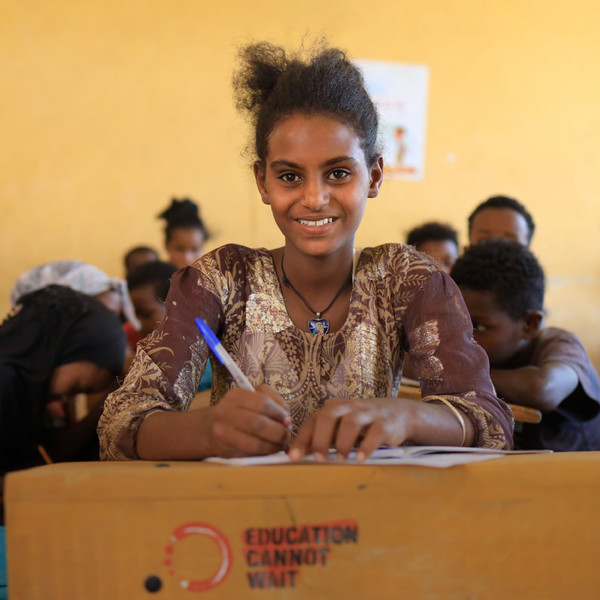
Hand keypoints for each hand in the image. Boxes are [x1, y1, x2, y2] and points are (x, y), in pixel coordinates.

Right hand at [207, 384, 291, 457]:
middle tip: (287, 435)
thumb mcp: (254, 397)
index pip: (262, 403)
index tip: (287, 419)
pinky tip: (270, 450)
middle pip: (258, 424)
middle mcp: (225, 413)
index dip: (279, 413)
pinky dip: (265, 454)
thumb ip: (274, 402)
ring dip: (274, 446)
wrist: (211, 427)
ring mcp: (222, 433)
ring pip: (255, 444)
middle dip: (278, 432)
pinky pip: (250, 455)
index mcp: (235, 396)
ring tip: (281, 444)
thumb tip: (286, 420)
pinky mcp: (224, 451)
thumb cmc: (241, 411)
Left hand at [289, 397, 417, 461]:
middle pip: (328, 416)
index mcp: (333, 408)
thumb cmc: (361, 425)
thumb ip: (321, 438)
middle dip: (321, 439)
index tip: (294, 458)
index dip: (302, 439)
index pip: (313, 421)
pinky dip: (367, 446)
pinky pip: (375, 432)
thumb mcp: (340, 428)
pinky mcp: (385, 422)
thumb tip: (296, 457)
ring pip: (350, 422)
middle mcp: (348, 407)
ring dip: (342, 442)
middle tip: (319, 460)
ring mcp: (367, 413)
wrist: (398, 414)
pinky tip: (360, 459)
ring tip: (339, 460)